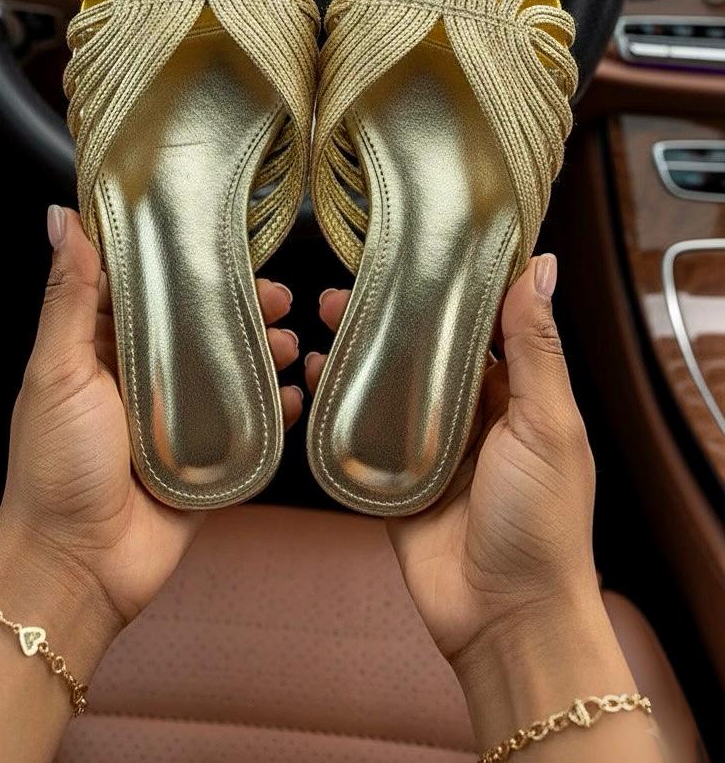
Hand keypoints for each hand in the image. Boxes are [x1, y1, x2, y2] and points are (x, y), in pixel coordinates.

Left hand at [0, 206, 301, 632]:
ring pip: (228, 370)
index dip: (180, 262)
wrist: (78, 568)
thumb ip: (69, 298)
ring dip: (262, 351)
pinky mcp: (206, 459)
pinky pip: (247, 425)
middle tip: (275, 293)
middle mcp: (141, 379)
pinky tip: (293, 394)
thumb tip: (61, 217)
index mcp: (100, 350)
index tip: (219, 231)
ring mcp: (177, 420)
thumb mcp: (58, 372)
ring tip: (289, 340)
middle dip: (237, 307)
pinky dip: (274, 407)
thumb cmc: (55, 468)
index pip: (144, 289)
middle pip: (197, 327)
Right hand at [305, 255, 599, 664]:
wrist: (504, 618)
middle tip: (354, 275)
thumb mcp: (548, 425)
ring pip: (389, 383)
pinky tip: (314, 372)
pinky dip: (337, 401)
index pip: (483, 324)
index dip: (455, 286)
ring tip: (326, 311)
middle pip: (426, 349)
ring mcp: (427, 446)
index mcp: (514, 395)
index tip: (423, 242)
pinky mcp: (392, 479)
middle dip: (393, 312)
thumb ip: (535, 350)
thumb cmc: (543, 522)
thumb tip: (542, 269)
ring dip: (360, 348)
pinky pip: (361, 431)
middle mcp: (470, 414)